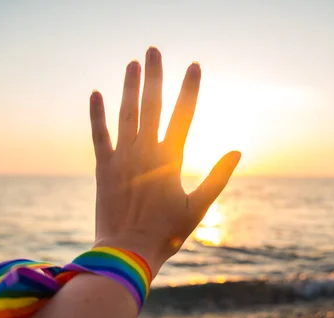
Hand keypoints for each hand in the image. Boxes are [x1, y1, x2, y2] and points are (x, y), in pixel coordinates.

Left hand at [89, 47, 240, 274]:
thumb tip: (238, 151)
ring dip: (129, 87)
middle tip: (153, 50)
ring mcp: (122, 158)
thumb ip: (218, 177)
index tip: (194, 65)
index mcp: (170, 159)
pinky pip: (99, 136)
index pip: (184, 115)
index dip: (189, 88)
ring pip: (126, 114)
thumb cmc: (166, 234)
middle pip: (152, 106)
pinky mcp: (104, 169)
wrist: (128, 252)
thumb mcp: (199, 207)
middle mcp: (145, 152)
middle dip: (155, 76)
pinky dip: (97, 115)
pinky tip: (96, 93)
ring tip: (132, 63)